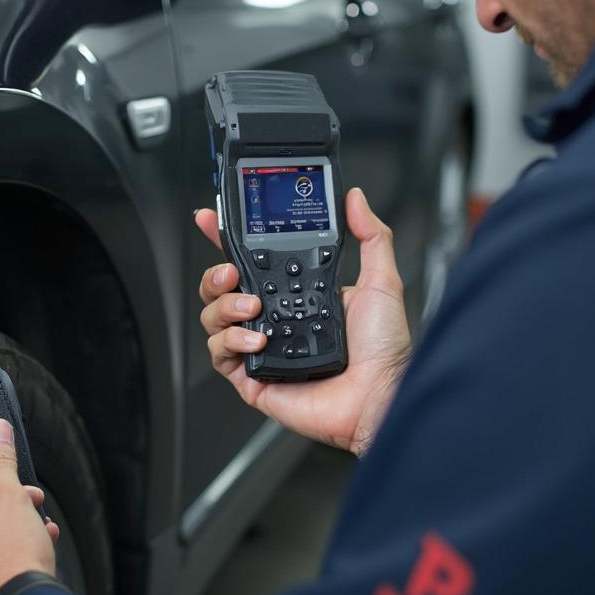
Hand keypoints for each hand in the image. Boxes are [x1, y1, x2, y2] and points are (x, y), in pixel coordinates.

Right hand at [196, 187, 410, 456]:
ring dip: (225, 306)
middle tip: (232, 271)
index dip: (225, 240)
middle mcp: (275, 319)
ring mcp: (261, 348)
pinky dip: (231, 340)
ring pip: (213, 317)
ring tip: (253, 307)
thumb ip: (370, 236)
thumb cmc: (384, 350)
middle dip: (215, 273)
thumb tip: (356, 200)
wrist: (380, 394)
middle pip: (221, 288)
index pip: (252, 262)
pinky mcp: (254, 376)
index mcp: (297, 295)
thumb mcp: (381, 281)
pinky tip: (256, 339)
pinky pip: (220, 354)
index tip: (210, 220)